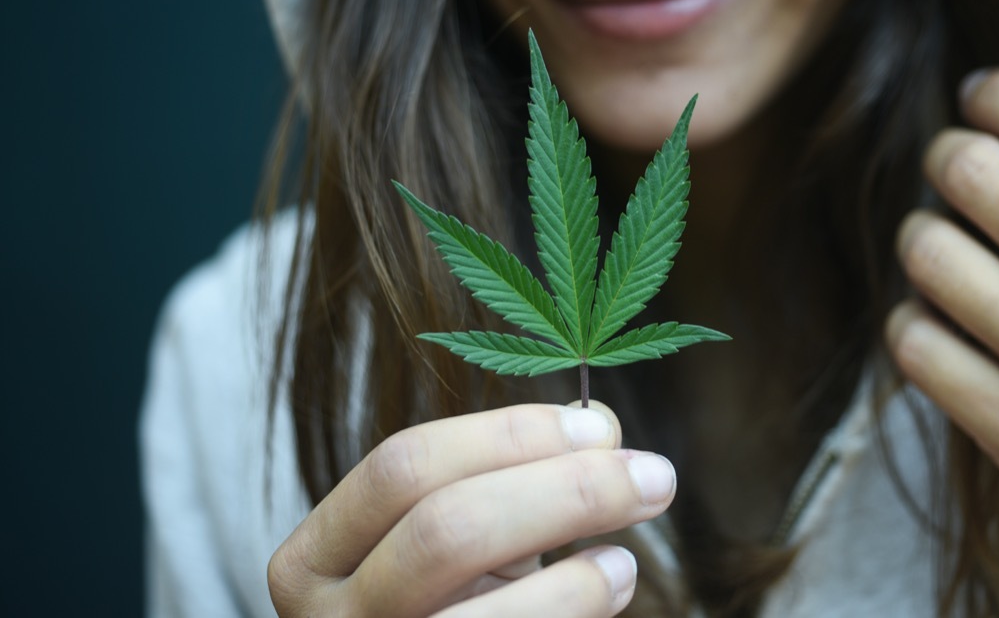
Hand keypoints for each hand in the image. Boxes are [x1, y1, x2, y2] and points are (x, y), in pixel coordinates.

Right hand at [266, 402, 675, 616]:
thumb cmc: (444, 603)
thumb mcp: (458, 533)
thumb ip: (515, 474)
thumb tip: (604, 429)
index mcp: (316, 557)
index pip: (403, 466)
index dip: (509, 436)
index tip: (599, 428)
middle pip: (447, 529)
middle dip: (565, 491)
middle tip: (653, 476)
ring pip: (486, 615)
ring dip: (579, 577)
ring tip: (628, 556)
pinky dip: (575, 608)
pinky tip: (610, 585)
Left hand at [886, 69, 998, 605]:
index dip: (996, 94)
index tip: (978, 95)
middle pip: (971, 171)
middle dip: (948, 155)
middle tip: (951, 165)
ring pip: (929, 252)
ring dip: (924, 235)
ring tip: (940, 242)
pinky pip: (916, 346)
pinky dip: (915, 321)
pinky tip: (938, 321)